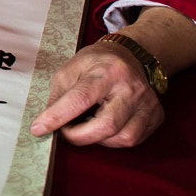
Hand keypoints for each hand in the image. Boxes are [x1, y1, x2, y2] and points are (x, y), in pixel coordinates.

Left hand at [29, 41, 161, 147]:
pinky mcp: (156, 115)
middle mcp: (131, 88)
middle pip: (106, 125)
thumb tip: (47, 123)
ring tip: (87, 125)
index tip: (39, 128)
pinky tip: (104, 126)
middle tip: (64, 132)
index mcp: (108, 71)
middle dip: (78, 136)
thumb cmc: (98, 62)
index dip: (57, 117)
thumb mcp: (71, 69)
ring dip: (97, 139)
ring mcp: (148, 103)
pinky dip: (113, 139)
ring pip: (122, 138)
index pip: (80, 99)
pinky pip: (133, 139)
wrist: (131, 55)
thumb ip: (58, 95)